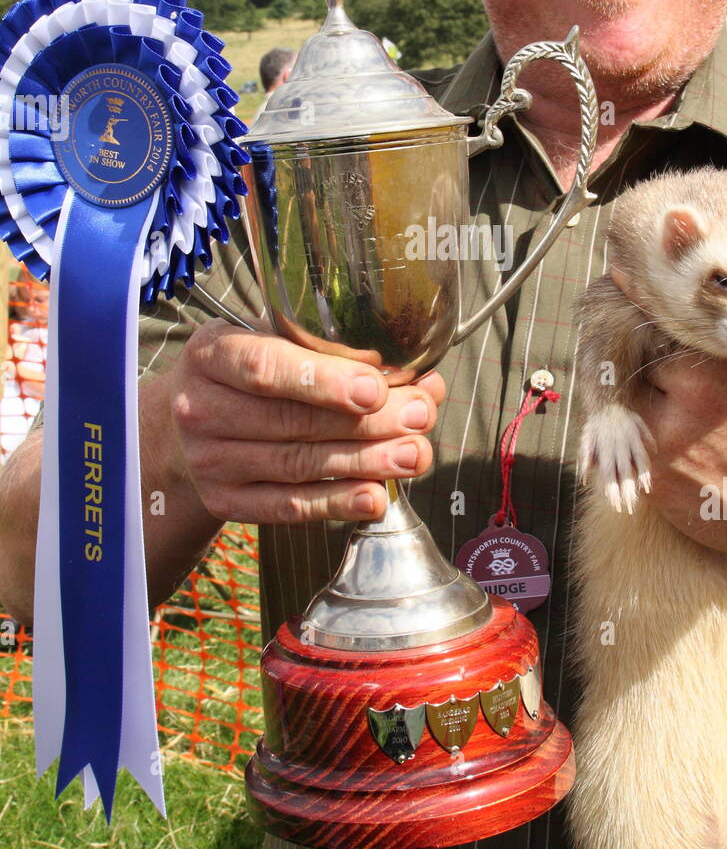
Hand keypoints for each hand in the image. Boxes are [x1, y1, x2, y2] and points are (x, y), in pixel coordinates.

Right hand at [168, 320, 444, 525]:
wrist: (182, 427)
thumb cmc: (247, 373)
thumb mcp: (272, 342)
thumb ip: (338, 354)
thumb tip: (422, 378)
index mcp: (211, 354)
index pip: (263, 368)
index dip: (322, 380)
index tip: (374, 388)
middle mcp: (200, 409)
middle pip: (292, 421)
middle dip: (366, 422)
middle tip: (420, 416)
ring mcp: (209, 461)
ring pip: (297, 464)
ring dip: (364, 462)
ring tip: (414, 455)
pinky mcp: (224, 502)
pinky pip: (288, 506)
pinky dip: (337, 503)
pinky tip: (377, 497)